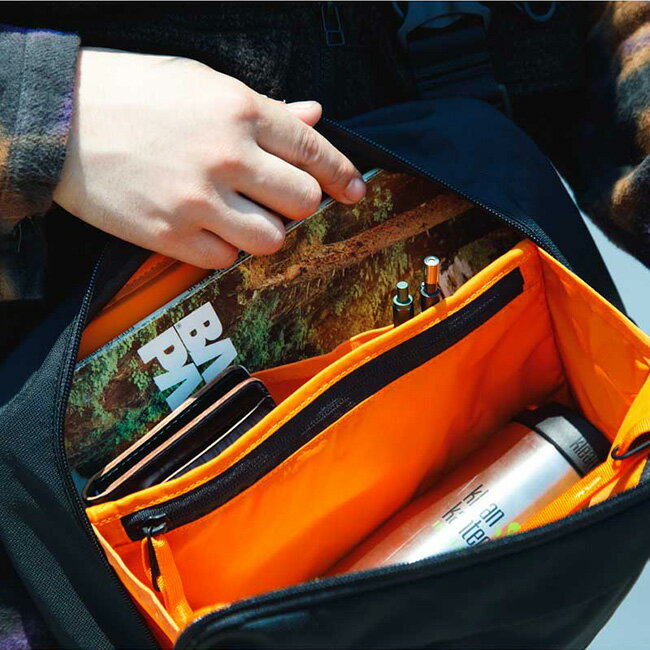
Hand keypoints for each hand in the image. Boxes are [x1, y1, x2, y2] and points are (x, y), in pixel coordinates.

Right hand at [54, 48, 365, 267]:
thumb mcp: (203, 84)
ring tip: (238, 213)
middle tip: (278, 197)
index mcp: (241, 111)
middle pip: (303, 202)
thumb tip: (314, 117)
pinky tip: (204, 227)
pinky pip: (226, 259)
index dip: (343, 174)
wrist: (60, 121)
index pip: (314, 150)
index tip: (355, 190)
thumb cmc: (132, 95)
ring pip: (272, 239)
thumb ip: (266, 110)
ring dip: (264, 230)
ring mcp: (199, 200)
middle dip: (299, 203)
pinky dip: (223, 248)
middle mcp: (228, 156)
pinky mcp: (171, 236)